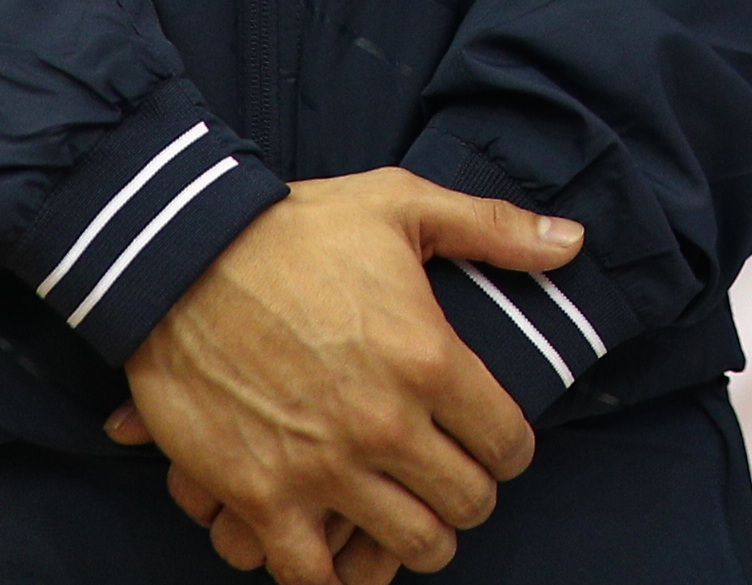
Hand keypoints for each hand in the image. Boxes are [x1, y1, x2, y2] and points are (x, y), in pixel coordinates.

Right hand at [104, 170, 575, 578]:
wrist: (180, 257)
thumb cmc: (295, 228)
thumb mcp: (403, 203)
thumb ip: (493, 228)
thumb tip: (570, 242)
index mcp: (429, 358)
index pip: (508, 444)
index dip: (508, 448)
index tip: (491, 442)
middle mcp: (385, 425)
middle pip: (467, 504)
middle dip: (468, 495)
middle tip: (450, 479)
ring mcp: (323, 469)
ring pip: (411, 546)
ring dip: (416, 537)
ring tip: (407, 515)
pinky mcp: (262, 496)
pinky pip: (314, 576)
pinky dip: (333, 574)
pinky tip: (339, 549)